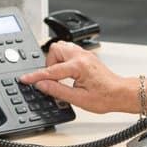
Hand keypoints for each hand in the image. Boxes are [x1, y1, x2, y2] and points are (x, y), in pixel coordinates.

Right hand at [18, 42, 134, 113]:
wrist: (121, 93)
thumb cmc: (106, 97)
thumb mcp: (78, 99)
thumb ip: (56, 90)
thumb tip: (41, 85)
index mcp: (79, 66)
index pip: (51, 70)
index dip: (36, 76)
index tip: (25, 79)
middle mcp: (81, 56)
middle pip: (54, 50)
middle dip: (49, 64)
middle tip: (52, 79)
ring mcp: (84, 54)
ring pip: (61, 48)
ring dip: (56, 61)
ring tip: (60, 76)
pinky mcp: (86, 56)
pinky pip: (68, 51)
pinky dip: (63, 60)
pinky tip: (67, 72)